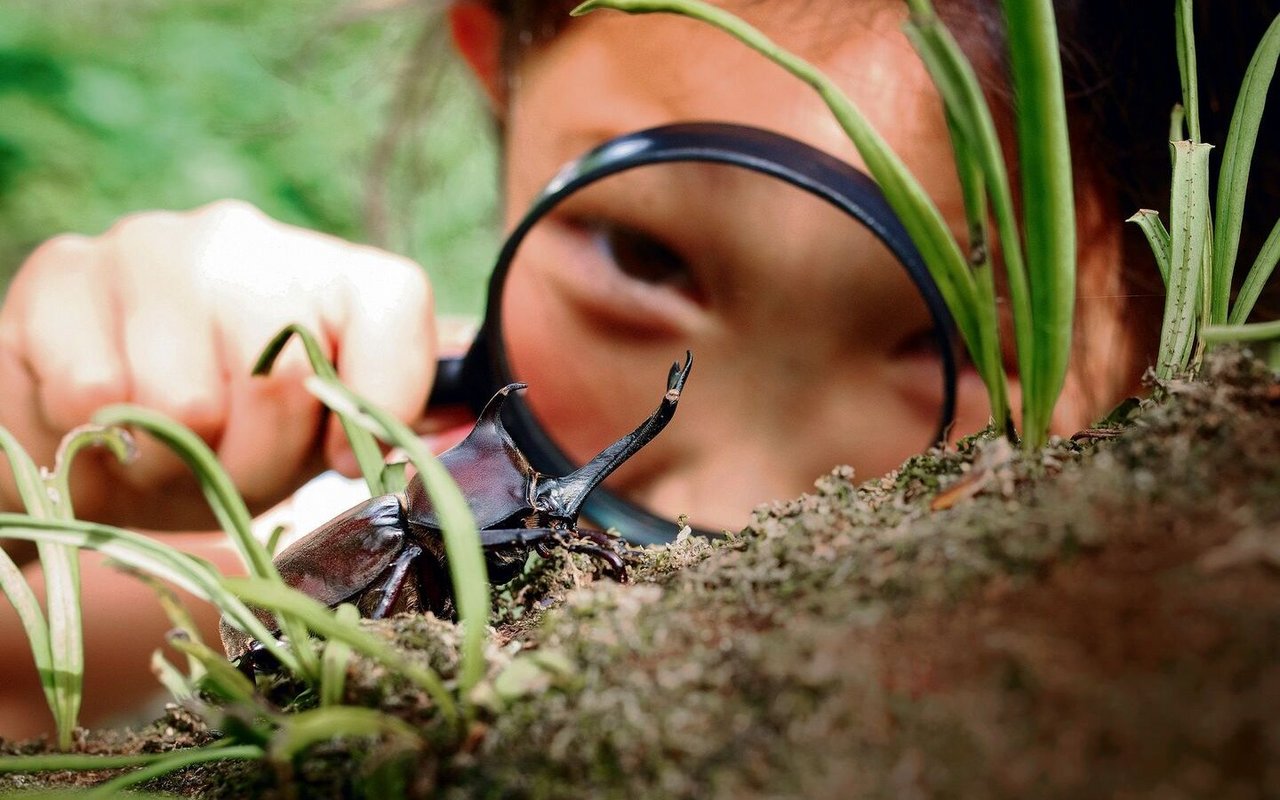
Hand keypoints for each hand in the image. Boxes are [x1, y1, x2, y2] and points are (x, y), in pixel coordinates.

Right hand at [0, 200, 437, 528]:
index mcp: (330, 270)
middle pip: (283, 376)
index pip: (397, 308)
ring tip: (163, 446)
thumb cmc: (223, 444)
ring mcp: (151, 244)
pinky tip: (103, 422)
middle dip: (256, 462)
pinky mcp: (61, 271)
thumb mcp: (314, 442)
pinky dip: (98, 437)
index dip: (378, 406)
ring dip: (171, 461)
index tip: (336, 457)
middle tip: (225, 469)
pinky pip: (96, 394)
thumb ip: (373, 427)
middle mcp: (246, 238)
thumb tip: (428, 446)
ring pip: (184, 400)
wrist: (86, 440)